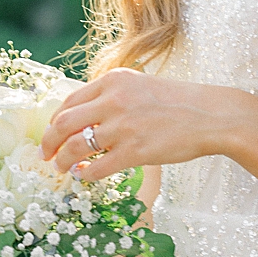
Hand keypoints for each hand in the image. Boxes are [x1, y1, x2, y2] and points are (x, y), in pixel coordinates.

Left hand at [41, 67, 257, 182]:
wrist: (211, 115)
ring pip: (75, 147)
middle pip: (63, 123)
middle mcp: (114, 100)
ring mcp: (123, 126)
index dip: (54, 122)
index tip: (51, 136)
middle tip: (46, 157)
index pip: (69, 102)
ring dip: (63, 162)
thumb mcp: (140, 86)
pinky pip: (98, 168)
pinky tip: (86, 176)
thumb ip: (112, 96)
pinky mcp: (135, 151)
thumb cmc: (178, 102)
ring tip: (63, 169)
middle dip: (49, 143)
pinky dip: (86, 175)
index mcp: (114, 80)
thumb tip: (83, 120)